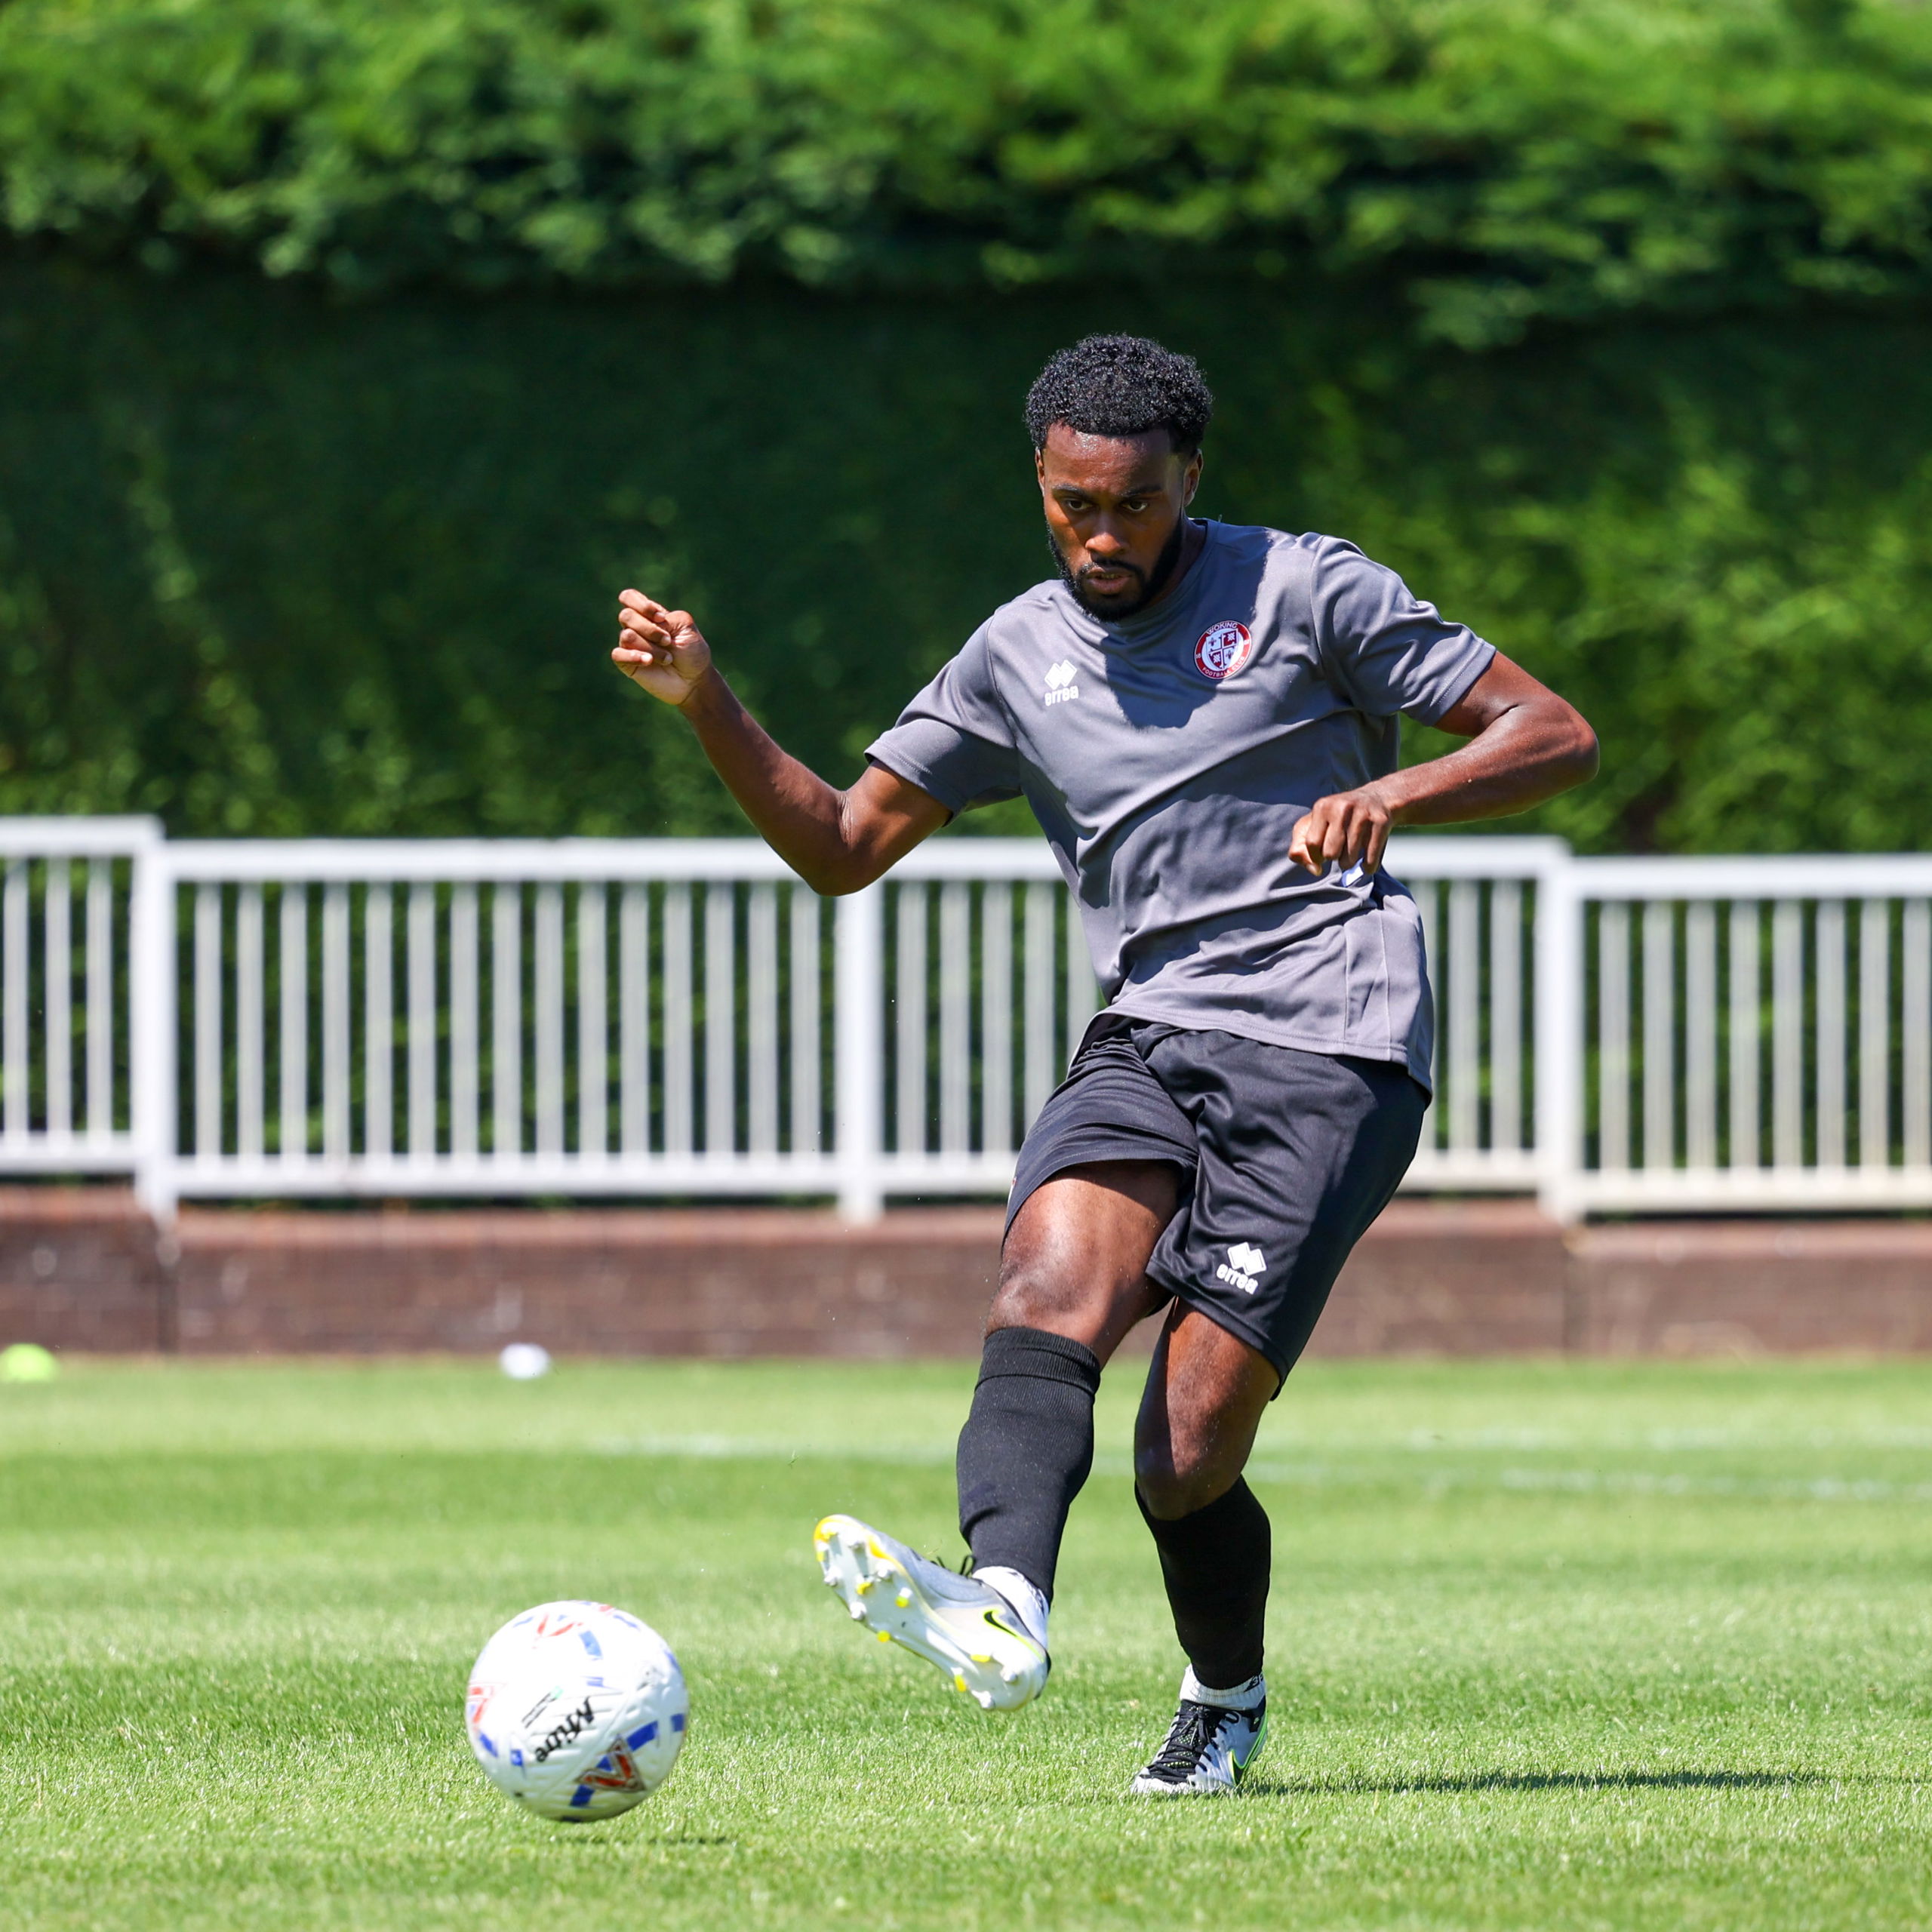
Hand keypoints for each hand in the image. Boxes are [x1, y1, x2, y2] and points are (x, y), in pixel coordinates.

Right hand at [613, 589, 712, 706]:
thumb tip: (645, 625)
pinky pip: (617, 654)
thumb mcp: (686, 627)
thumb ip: (667, 617)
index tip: (662, 618)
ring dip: (651, 647)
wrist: (694, 680)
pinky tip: (649, 662)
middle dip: (650, 629)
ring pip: (626, 636)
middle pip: (626, 615)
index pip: (628, 597)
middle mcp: (636, 627)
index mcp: (649, 614)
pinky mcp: (627, 663)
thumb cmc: (692, 652)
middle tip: (669, 641)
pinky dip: (634, 656)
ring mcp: (630, 645)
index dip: (642, 605)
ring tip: (668, 658)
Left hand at [1289, 786, 1392, 876]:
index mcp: (1322, 806)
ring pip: (1349, 860)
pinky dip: (1367, 867)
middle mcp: (1342, 808)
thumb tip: (1315, 869)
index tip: (1321, 856)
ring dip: (1349, 863)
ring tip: (1351, 852)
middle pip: (1330, 854)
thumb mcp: (1316, 822)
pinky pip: (1369, 860)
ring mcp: (1363, 814)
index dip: (1314, 856)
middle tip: (1339, 850)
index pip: (1311, 843)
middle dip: (1333, 858)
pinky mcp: (1381, 822)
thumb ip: (1301, 846)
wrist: (1378, 798)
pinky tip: (1366, 861)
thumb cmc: (1340, 817)